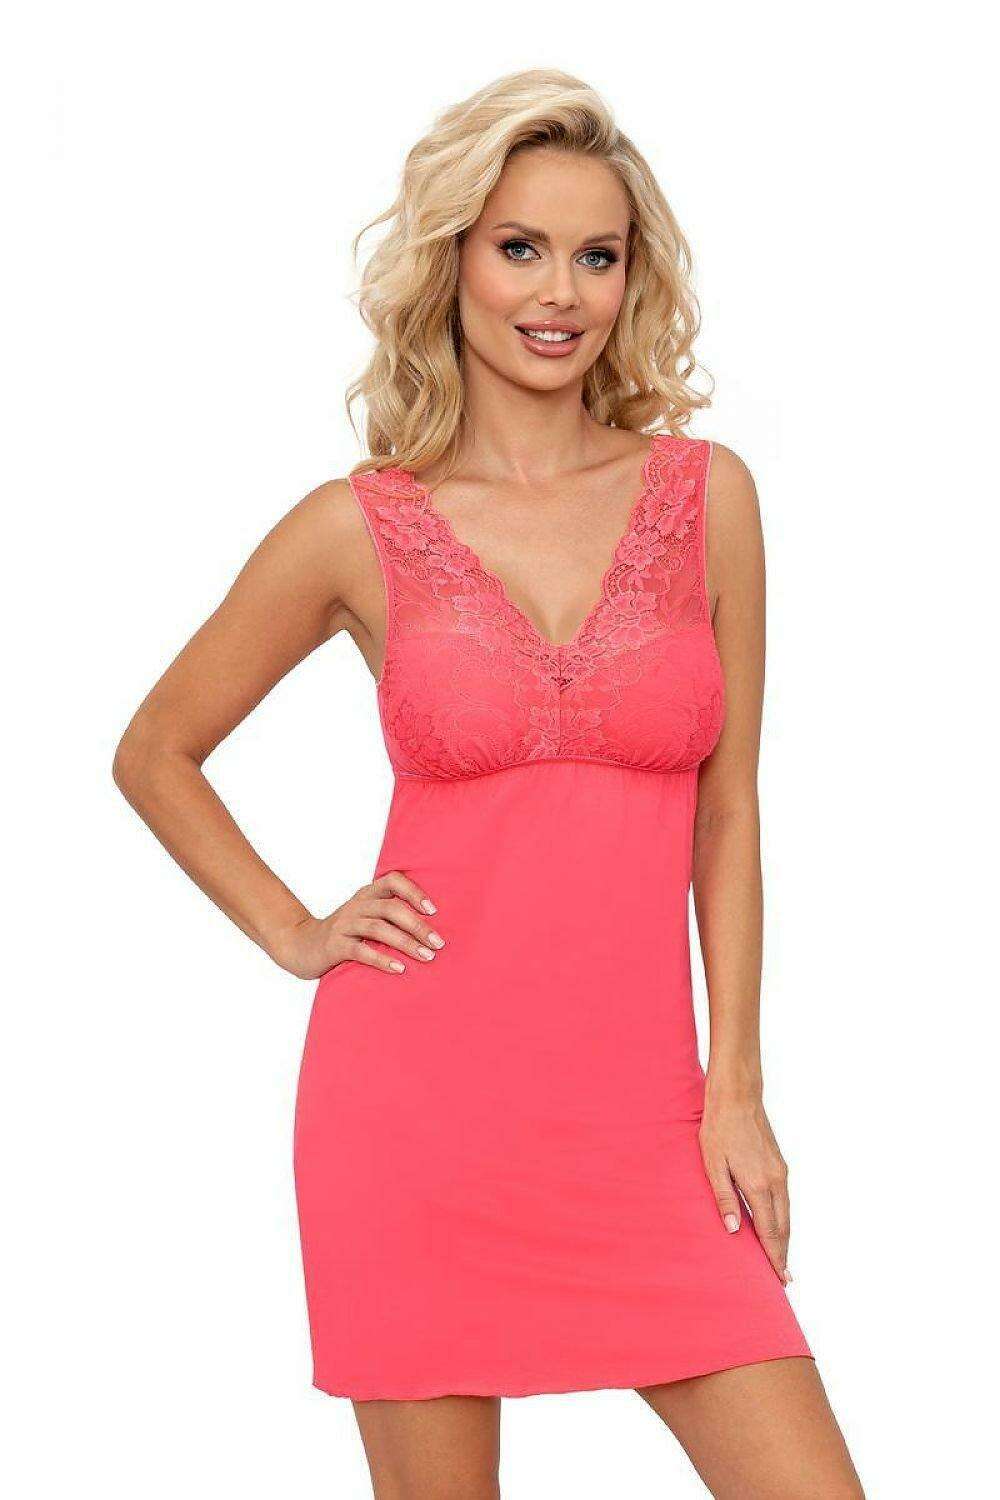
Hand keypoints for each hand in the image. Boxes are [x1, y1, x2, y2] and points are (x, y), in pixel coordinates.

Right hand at [268, 870, 444, 979]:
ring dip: (406, 943)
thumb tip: (431, 926)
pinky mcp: (335, 946)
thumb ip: (389, 915)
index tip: (434, 911)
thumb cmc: (344, 934)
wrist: (301, 946)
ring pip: (378, 928)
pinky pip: (361, 951)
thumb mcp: (365, 917)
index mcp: (367, 895)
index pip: (392, 880)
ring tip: (427, 957)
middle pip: (390, 908)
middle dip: (418, 925)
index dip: (414, 892)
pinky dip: (382, 959)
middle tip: (439, 943)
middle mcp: (356, 906)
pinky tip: (399, 968)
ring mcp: (344, 925)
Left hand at [698, 1086, 792, 1285]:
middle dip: (783, 1253)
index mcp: (758, 1184)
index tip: (779, 1278)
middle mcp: (775, 1181)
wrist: (737, 1097)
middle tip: (784, 1279)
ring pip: (787, 1213)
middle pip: (783, 1227)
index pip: (769, 1231)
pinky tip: (777, 1226)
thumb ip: (724, 1198)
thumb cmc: (719, 1129)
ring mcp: (780, 1172)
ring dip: (785, 1238)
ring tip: (782, 1259)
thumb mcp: (713, 1164)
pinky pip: (785, 1199)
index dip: (774, 1256)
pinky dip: (783, 1218)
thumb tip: (732, 1230)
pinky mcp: (780, 1164)